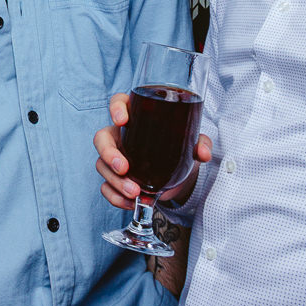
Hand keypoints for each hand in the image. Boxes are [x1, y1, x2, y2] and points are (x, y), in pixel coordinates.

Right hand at [95, 92, 211, 207]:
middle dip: (109, 154)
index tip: (122, 121)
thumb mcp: (191, 144)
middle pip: (102, 139)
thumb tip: (203, 153)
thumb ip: (199, 144)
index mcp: (135, 118)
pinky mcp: (116, 179)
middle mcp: (120, 136)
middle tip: (124, 168)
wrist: (179, 176)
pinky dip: (115, 197)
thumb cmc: (179, 150)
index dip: (116, 109)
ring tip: (134, 192)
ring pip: (101, 165)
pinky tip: (130, 202)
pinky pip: (106, 187)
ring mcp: (115, 158)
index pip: (118, 103)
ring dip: (115, 181)